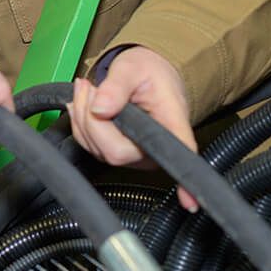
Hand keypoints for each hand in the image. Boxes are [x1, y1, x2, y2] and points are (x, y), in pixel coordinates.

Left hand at [69, 46, 199, 211]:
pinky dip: (80, 121)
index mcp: (171, 126)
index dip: (184, 182)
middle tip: (90, 88)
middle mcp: (153, 149)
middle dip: (91, 118)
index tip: (190, 203)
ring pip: (96, 148)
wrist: (146, 75)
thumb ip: (117, 85)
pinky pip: (88, 144)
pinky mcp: (117, 154)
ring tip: (90, 88)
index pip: (178, 154)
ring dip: (82, 116)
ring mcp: (134, 155)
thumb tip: (100, 107)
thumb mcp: (134, 68)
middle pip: (114, 151)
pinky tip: (86, 101)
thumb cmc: (150, 73)